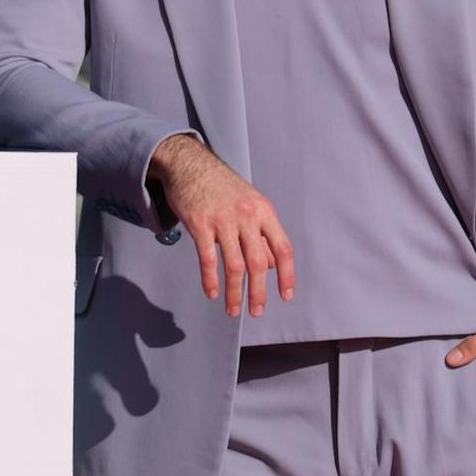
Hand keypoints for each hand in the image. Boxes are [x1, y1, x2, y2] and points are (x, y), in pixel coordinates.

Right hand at [151, 135, 296, 318]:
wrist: (189, 164)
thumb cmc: (221, 186)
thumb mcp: (249, 205)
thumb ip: (261, 234)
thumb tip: (273, 265)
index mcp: (264, 211)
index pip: (283, 249)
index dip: (286, 275)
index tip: (285, 296)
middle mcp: (247, 216)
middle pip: (258, 262)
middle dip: (258, 292)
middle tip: (256, 312)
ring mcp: (222, 219)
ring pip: (233, 265)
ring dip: (234, 293)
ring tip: (232, 311)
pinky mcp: (199, 223)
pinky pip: (207, 258)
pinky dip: (210, 279)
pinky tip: (212, 293)